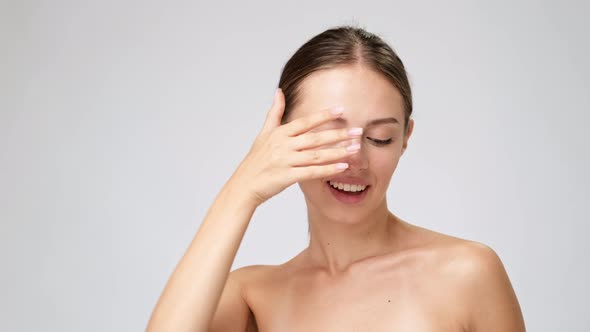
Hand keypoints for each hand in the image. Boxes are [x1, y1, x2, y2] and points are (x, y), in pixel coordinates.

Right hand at [227, 88, 362, 206]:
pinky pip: (312, 172)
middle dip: (338, 134)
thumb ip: (275, 113)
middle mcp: (283, 145)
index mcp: (279, 133)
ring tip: (355, 148)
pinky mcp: (287, 177)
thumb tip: (279, 92)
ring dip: (338, 152)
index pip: (305, 122)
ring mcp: (285, 161)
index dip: (323, 116)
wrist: (244, 185)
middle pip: (315, 138)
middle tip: (358, 131)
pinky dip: (328, 170)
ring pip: (316, 155)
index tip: (341, 111)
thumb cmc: (256, 160)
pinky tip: (343, 167)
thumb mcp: (263, 134)